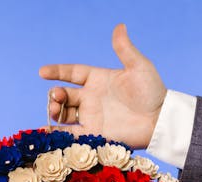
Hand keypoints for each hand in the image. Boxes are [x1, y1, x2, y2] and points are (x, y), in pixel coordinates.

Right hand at [39, 23, 166, 149]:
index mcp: (98, 79)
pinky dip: (57, 134)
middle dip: (55, 95)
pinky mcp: (93, 134)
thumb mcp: (139, 67)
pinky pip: (70, 134)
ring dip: (55, 111)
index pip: (72, 73)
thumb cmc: (152, 92)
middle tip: (57, 96)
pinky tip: (46, 131)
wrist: (159, 121)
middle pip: (65, 94)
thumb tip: (119, 26)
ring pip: (64, 113)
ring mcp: (91, 116)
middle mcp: (91, 98)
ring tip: (55, 110)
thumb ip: (125, 49)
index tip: (42, 72)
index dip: (57, 71)